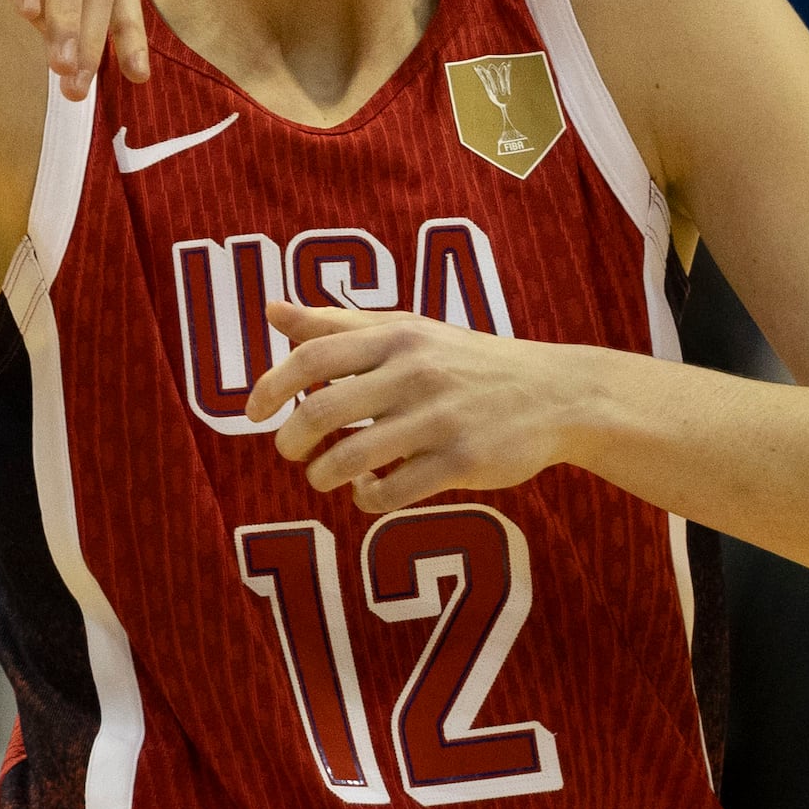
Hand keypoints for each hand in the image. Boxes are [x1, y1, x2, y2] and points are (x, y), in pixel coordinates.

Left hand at [245, 302, 594, 513]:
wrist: (556, 393)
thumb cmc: (468, 360)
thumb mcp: (408, 329)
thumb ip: (337, 324)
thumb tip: (271, 311)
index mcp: (397, 335)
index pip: (312, 356)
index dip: (270, 387)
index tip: (253, 413)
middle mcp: (414, 372)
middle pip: (320, 411)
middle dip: (291, 440)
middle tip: (292, 451)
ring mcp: (439, 418)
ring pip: (350, 457)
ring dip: (323, 475)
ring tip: (326, 475)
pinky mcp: (461, 461)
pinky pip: (391, 492)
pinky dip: (366, 498)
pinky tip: (369, 490)